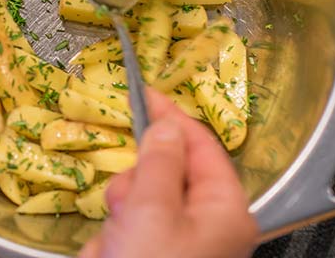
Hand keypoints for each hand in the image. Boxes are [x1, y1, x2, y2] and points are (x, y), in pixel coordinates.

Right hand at [80, 89, 258, 257]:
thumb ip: (159, 162)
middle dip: (137, 182)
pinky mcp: (157, 254)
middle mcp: (209, 224)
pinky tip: (109, 253)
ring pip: (142, 201)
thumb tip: (166, 125)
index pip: (200, 145)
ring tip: (116, 242)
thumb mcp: (153, 211)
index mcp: (225, 209)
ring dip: (121, 215)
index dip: (171, 116)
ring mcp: (182, 242)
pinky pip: (129, 228)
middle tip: (124, 206)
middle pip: (167, 172)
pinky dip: (114, 237)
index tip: (142, 92)